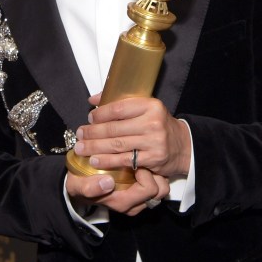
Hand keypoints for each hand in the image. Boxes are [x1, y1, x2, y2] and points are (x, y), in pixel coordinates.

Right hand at [66, 167, 169, 216]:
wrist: (79, 186)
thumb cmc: (79, 184)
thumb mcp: (77, 186)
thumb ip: (89, 187)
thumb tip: (107, 183)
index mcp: (123, 203)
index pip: (149, 190)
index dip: (145, 173)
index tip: (133, 161)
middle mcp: (135, 204)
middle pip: (161, 190)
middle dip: (154, 171)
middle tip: (141, 159)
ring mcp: (140, 198)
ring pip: (163, 186)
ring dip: (156, 172)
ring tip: (143, 161)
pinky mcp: (142, 190)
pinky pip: (158, 182)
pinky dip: (154, 172)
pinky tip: (142, 161)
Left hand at [73, 94, 191, 178]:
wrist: (182, 146)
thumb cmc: (158, 125)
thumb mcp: (144, 109)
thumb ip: (119, 103)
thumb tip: (93, 100)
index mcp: (150, 105)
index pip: (119, 108)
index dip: (100, 114)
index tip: (89, 118)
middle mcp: (153, 122)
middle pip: (115, 128)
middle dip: (93, 132)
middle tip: (79, 135)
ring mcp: (153, 141)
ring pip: (117, 145)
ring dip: (95, 147)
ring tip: (81, 148)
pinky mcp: (153, 159)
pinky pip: (124, 160)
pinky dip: (107, 161)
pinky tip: (95, 161)